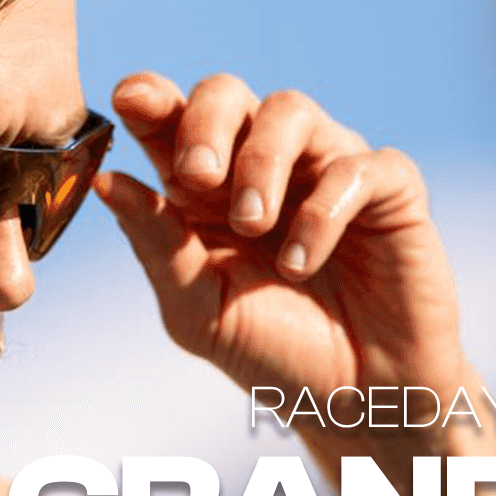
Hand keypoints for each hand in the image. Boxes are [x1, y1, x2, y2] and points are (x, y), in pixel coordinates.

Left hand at [94, 71, 468, 426]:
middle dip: (204, 123)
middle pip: (227, 92)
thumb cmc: (271, 351)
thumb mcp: (196, 309)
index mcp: (204, 186)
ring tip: (251, 224)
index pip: (170, 117)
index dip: (150, 97)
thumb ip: (155, 244)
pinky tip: (300, 263)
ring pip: (291, 110)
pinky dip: (324, 209)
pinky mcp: (389, 191)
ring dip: (262, 161)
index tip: (130, 99)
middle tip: (196, 177)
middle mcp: (264, 163)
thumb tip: (106, 180)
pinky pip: (358, 165)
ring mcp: (326, 169)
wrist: (354, 402)